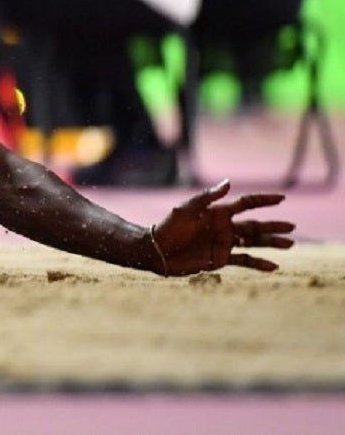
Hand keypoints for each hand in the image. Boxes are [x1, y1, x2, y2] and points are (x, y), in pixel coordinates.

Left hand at [150, 179, 293, 274]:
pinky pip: (244, 260)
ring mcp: (224, 243)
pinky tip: (274, 266)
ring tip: (290, 243)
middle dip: (273, 225)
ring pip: (254, 242)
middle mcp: (224, 227)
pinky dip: (258, 263)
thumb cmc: (169, 227)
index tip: (282, 197)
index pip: (246, 204)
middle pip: (254, 225)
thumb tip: (229, 182)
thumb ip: (207, 197)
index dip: (263, 200)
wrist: (157, 250)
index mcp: (217, 212)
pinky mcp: (220, 259)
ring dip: (271, 243)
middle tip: (292, 226)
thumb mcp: (186, 209)